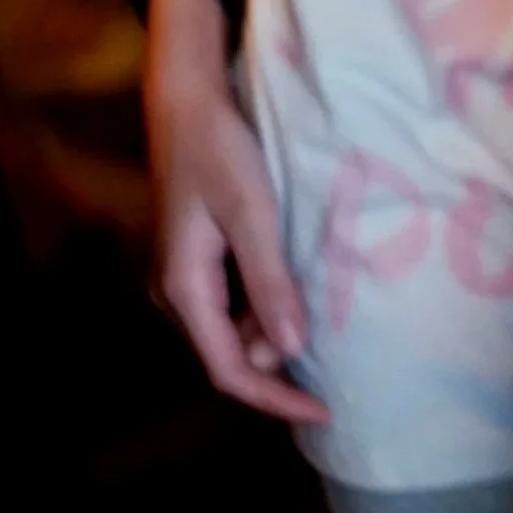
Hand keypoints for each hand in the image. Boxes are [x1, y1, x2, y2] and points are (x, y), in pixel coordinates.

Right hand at [147, 52, 328, 424]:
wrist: (188, 101)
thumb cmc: (222, 151)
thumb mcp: (255, 214)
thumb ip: (271, 282)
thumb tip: (290, 350)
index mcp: (184, 290)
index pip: (228, 369)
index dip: (275, 397)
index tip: (324, 410)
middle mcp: (176, 293)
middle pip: (229, 353)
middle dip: (279, 365)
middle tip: (337, 358)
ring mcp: (184, 275)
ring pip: (233, 327)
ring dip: (274, 333)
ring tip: (327, 320)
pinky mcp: (198, 257)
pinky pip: (234, 301)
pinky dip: (267, 306)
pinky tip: (301, 292)